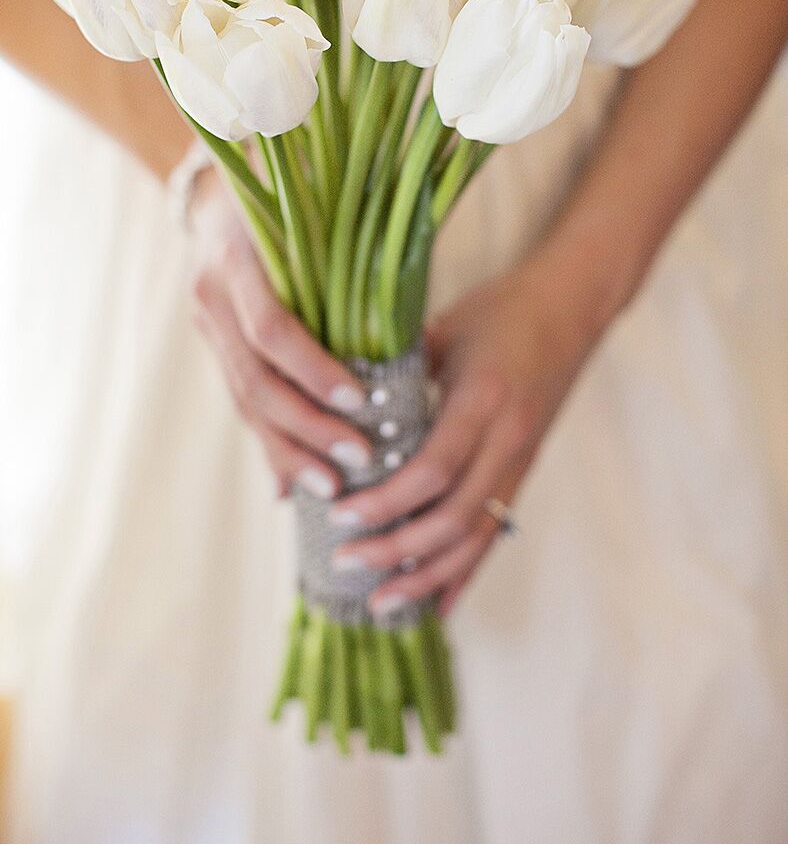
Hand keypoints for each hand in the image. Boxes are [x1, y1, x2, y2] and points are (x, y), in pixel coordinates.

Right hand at [189, 167, 370, 498]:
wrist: (223, 185)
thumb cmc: (293, 191)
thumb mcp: (316, 207)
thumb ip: (350, 248)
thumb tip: (413, 304)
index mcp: (237, 256)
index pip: (270, 329)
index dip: (312, 370)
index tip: (360, 403)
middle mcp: (212, 293)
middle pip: (254, 379)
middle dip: (306, 428)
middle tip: (358, 462)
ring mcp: (206, 322)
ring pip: (244, 401)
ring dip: (287, 450)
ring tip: (332, 488)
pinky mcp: (213, 343)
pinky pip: (242, 402)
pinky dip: (271, 443)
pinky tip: (292, 484)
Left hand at [329, 257, 604, 615]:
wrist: (573, 305)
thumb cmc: (502, 308)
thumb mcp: (446, 327)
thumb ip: (397, 367)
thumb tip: (337, 403)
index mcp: (484, 399)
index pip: (434, 469)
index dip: (387, 502)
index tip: (342, 517)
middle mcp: (508, 439)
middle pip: (454, 517)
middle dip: (397, 550)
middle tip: (345, 562)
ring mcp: (521, 459)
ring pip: (476, 537)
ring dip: (428, 575)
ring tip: (382, 603)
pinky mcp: (525, 470)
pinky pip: (495, 532)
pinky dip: (465, 572)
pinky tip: (438, 605)